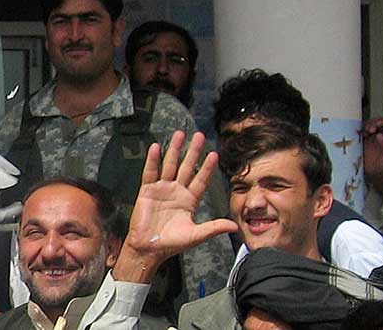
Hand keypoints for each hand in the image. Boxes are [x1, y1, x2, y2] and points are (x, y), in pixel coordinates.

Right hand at [114, 131, 236, 283]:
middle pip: (186, 167)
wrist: (149, 248)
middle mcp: (176, 191)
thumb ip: (214, 228)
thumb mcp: (196, 235)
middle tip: (199, 136)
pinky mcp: (147, 191)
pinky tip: (156, 148)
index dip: (207, 168)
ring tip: (179, 134)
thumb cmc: (172, 243)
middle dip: (193, 152)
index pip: (200, 180)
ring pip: (170, 165)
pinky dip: (153, 160)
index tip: (214, 154)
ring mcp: (162, 189)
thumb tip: (235, 227)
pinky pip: (150, 172)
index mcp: (189, 200)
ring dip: (174, 150)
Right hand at [361, 117, 382, 196]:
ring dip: (364, 127)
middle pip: (375, 122)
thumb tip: (379, 135)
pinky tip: (357, 135)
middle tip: (369, 130)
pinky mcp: (362, 143)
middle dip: (371, 123)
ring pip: (367, 126)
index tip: (376, 126)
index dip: (382, 121)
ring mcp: (370, 139)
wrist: (376, 175)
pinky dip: (357, 132)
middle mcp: (379, 135)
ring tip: (363, 133)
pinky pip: (359, 134)